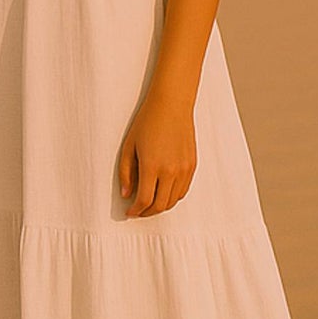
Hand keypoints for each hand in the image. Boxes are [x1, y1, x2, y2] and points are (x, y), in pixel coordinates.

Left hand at [117, 94, 195, 216]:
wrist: (171, 106)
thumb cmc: (147, 122)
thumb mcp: (128, 146)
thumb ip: (125, 173)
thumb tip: (126, 194)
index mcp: (152, 166)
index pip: (144, 200)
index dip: (135, 211)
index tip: (129, 212)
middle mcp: (170, 171)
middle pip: (160, 205)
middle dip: (147, 212)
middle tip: (138, 211)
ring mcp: (184, 169)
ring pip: (173, 201)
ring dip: (160, 206)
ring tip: (149, 204)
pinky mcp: (192, 166)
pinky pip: (183, 191)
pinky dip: (173, 197)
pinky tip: (163, 193)